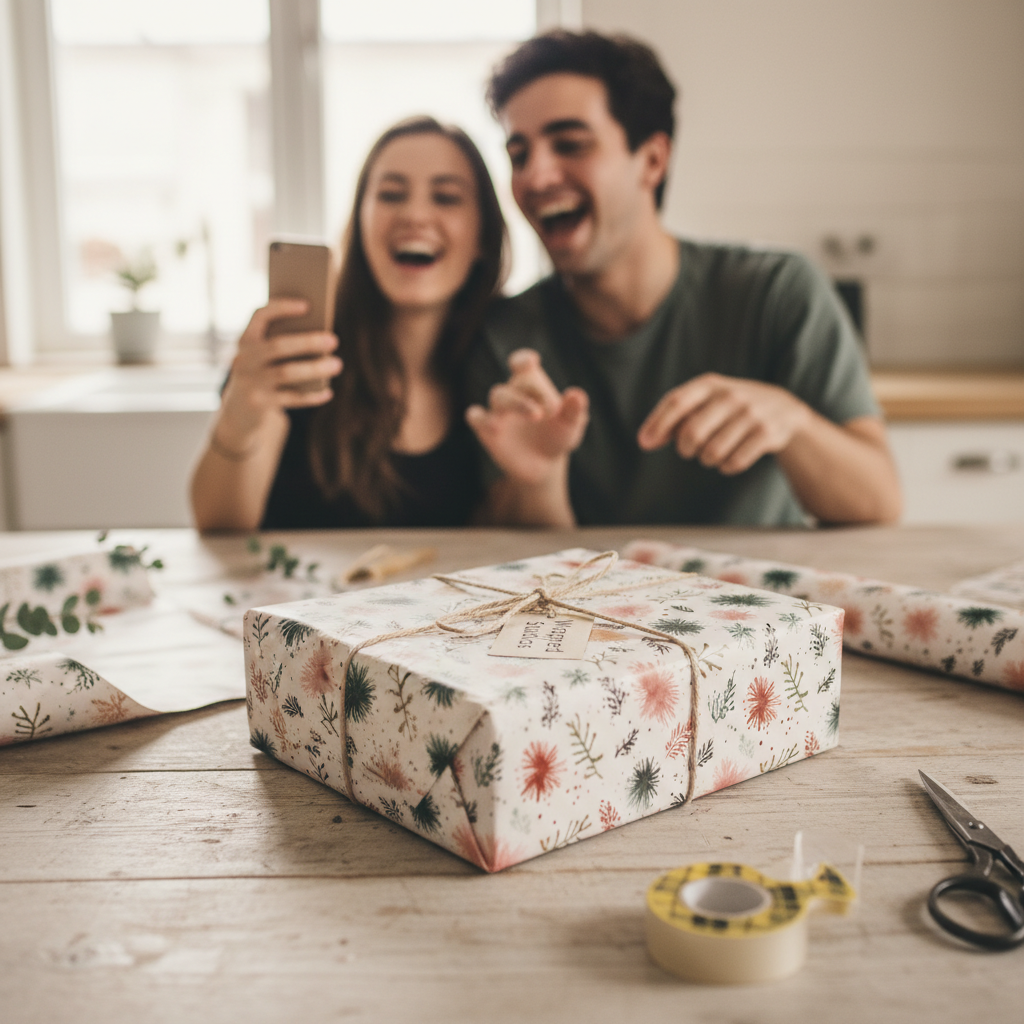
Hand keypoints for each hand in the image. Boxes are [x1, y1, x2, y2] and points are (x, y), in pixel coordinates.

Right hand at [218, 298, 341, 445]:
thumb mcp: (265, 359)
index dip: (282, 308)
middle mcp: (244, 359)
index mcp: (246, 341)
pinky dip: (312, 395)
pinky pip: (291, 398)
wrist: (238, 413)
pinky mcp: (259, 405)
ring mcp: (250, 383)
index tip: (308, 305)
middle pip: (278, 346)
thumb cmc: (262, 376)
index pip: (260, 316)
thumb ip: (283, 345)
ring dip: (315, 368)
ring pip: (286, 373)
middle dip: (308, 341)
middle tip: (334, 340)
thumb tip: (321, 340)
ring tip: (337, 364)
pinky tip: (328, 392)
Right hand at [466, 349, 588, 485]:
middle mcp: (513, 393)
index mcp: (532, 385)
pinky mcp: (486, 430)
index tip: (531, 361)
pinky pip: (475, 416)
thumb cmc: (558, 437)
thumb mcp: (570, 425)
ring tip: (532, 417)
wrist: (545, 466)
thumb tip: (577, 394)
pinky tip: (495, 427)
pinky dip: (480, 417)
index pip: (522, 364)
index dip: (523, 360)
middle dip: (529, 394)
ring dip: (515, 403)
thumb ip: (574, 410)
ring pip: (497, 395)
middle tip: (545, 413)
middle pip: (513, 383)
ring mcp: (498, 411)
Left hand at [637, 373, 811, 474]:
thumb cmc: (731, 408)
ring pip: (712, 452)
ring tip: (713, 453)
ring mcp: (751, 414)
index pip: (677, 402)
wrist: (783, 409)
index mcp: (710, 385)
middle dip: (686, 449)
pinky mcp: (766, 433)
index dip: (658, 424)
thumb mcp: (705, 403)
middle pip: (692, 433)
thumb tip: (646, 440)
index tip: (644, 444)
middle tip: (690, 450)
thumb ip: (675, 418)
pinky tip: (730, 460)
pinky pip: (734, 462)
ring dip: (707, 459)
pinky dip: (727, 467)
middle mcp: (731, 396)